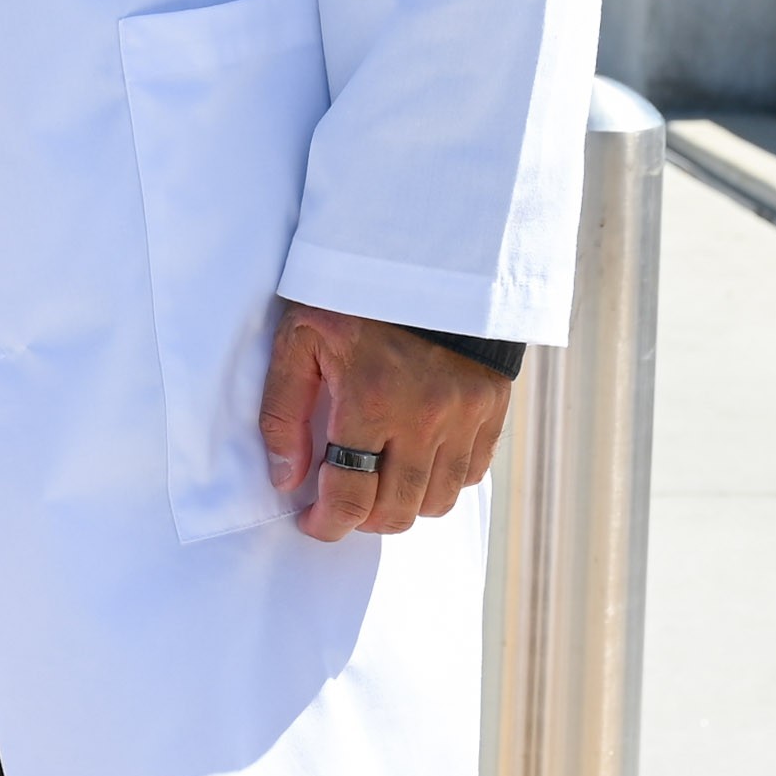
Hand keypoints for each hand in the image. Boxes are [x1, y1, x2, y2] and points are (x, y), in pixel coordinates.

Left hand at [256, 307, 508, 542]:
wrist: (424, 251)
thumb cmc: (352, 293)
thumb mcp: (298, 338)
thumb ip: (283, 412)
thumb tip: (286, 479)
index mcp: (371, 400)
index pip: (350, 497)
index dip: (326, 524)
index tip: (311, 522)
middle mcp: (424, 417)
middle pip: (397, 511)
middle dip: (362, 520)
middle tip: (341, 503)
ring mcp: (466, 415)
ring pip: (438, 501)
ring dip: (403, 506)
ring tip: (377, 484)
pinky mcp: (492, 407)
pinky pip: (472, 473)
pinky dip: (442, 481)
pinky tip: (416, 461)